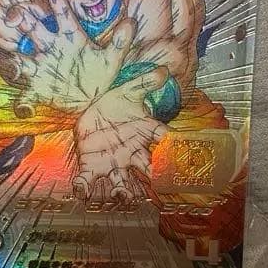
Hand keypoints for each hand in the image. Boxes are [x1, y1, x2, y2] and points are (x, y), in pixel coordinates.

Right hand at [0, 0, 134, 116]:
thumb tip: (131, 23)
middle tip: (15, 10)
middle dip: (23, 18)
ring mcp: (41, 68)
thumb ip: (120, 43)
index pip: (60, 12)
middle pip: (34, 28)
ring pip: (22, 59)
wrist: (91, 102)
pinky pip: (25, 96)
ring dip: (14, 58)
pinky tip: (24, 108)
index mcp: (70, 37)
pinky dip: (23, 103)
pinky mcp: (37, 89)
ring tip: (11, 61)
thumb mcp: (113, 60)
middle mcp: (51, 48)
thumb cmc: (100, 76)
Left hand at [72, 67, 168, 202]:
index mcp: (144, 135)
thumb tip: (163, 71)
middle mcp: (132, 154)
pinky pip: (89, 179)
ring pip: (121, 183)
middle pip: (147, 170)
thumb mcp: (128, 91)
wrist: (91, 110)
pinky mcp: (91, 166)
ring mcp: (113, 162)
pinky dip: (85, 187)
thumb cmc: (114, 104)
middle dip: (153, 179)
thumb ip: (144, 83)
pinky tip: (82, 191)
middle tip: (158, 184)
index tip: (185, 155)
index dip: (176, 149)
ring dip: (122, 193)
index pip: (165, 141)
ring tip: (121, 196)